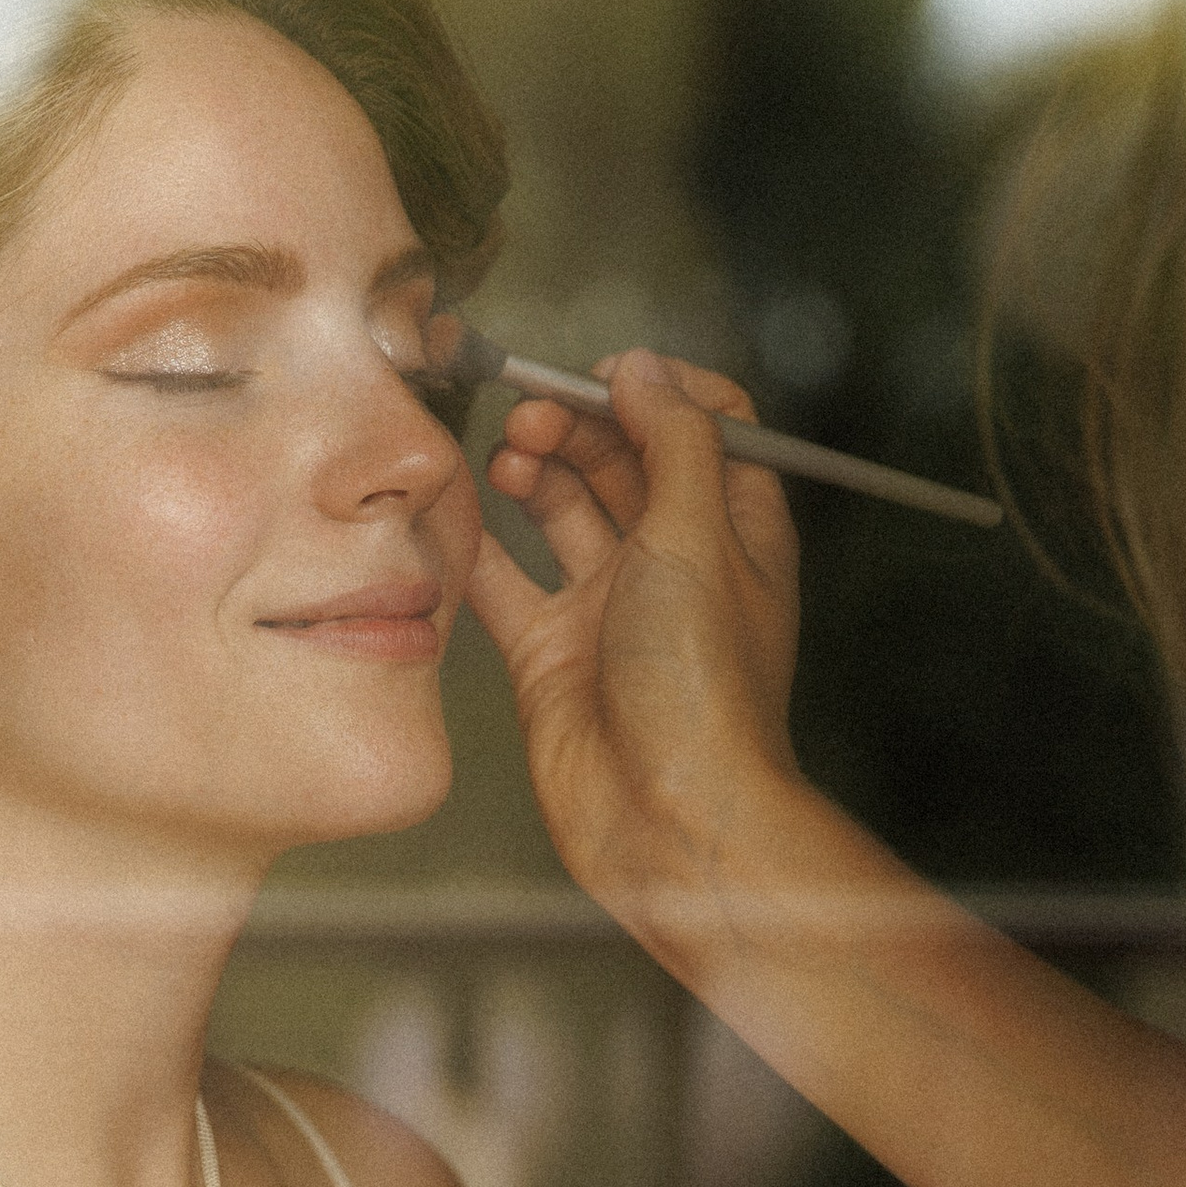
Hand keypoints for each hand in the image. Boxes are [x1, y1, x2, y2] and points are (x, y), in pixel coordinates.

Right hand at [467, 349, 801, 939]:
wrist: (668, 818)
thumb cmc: (705, 688)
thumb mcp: (699, 536)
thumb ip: (674, 441)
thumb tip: (647, 369)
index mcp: (732, 529)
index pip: (705, 428)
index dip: (656, 392)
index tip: (606, 377)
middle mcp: (672, 563)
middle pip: (622, 460)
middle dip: (577, 426)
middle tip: (531, 413)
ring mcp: (608, 607)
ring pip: (561, 511)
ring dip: (532, 472)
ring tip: (506, 458)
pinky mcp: (550, 652)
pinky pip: (503, 581)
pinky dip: (477, 544)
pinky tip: (453, 512)